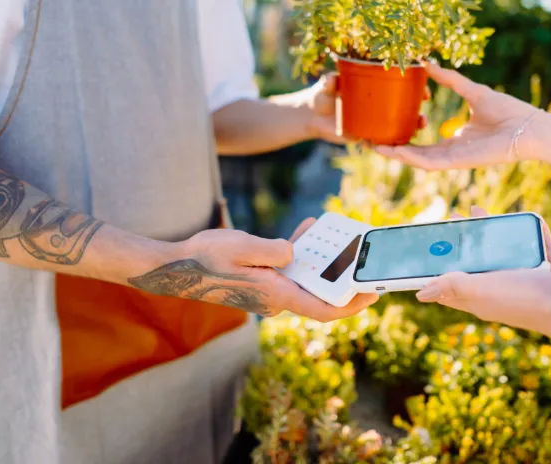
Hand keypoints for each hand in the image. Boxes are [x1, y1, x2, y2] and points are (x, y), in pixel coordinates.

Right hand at [128, 219, 376, 321]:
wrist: (177, 267)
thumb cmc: (205, 258)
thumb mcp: (242, 247)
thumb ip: (274, 250)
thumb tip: (294, 253)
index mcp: (277, 295)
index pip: (324, 309)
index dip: (352, 305)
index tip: (373, 294)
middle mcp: (277, 296)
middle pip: (320, 293)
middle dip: (343, 277)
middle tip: (365, 259)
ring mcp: (269, 288)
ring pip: (306, 277)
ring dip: (323, 260)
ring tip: (341, 237)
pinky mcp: (262, 278)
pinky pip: (289, 267)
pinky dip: (301, 251)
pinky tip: (309, 230)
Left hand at [304, 73, 428, 143]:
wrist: (311, 116)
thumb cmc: (320, 95)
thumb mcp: (325, 87)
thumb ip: (328, 83)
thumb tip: (331, 79)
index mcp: (374, 88)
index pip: (400, 87)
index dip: (416, 89)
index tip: (425, 93)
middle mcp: (378, 104)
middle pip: (404, 109)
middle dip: (418, 114)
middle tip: (423, 119)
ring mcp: (374, 121)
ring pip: (397, 126)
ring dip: (409, 130)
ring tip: (415, 134)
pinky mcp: (366, 135)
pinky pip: (382, 141)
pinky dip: (390, 145)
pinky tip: (399, 149)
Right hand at [374, 62, 539, 170]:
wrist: (528, 128)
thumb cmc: (508, 112)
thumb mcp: (473, 92)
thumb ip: (452, 81)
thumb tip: (430, 65)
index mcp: (457, 139)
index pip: (425, 143)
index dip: (405, 138)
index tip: (390, 129)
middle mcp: (453, 151)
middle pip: (417, 154)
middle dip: (395, 150)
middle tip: (373, 142)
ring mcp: (456, 159)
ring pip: (419, 161)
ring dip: (398, 156)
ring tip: (377, 148)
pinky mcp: (460, 161)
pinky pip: (431, 163)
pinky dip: (413, 158)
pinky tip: (397, 151)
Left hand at [416, 206, 550, 416]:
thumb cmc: (531, 301)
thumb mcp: (483, 291)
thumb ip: (454, 288)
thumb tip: (422, 293)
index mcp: (483, 298)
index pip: (452, 284)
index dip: (437, 267)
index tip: (426, 244)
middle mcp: (504, 291)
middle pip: (478, 265)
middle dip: (464, 244)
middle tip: (453, 219)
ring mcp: (531, 283)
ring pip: (506, 255)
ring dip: (495, 236)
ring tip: (482, 213)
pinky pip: (540, 249)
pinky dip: (534, 234)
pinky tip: (531, 218)